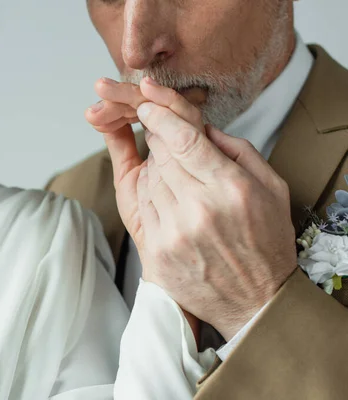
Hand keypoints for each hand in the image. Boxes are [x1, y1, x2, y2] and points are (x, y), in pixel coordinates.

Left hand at [88, 77, 297, 339]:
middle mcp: (198, 209)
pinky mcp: (156, 252)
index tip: (147, 102)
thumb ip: (236, 149)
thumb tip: (199, 123)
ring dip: (155, 170)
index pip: (182, 138)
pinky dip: (150, 195)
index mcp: (230, 188)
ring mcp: (173, 233)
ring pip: (147, 178)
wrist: (254, 301)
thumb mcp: (269, 188)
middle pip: (160, 154)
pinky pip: (142, 206)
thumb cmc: (264, 241)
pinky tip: (168, 200)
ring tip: (179, 183)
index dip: (160, 115)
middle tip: (165, 140)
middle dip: (159, 140)